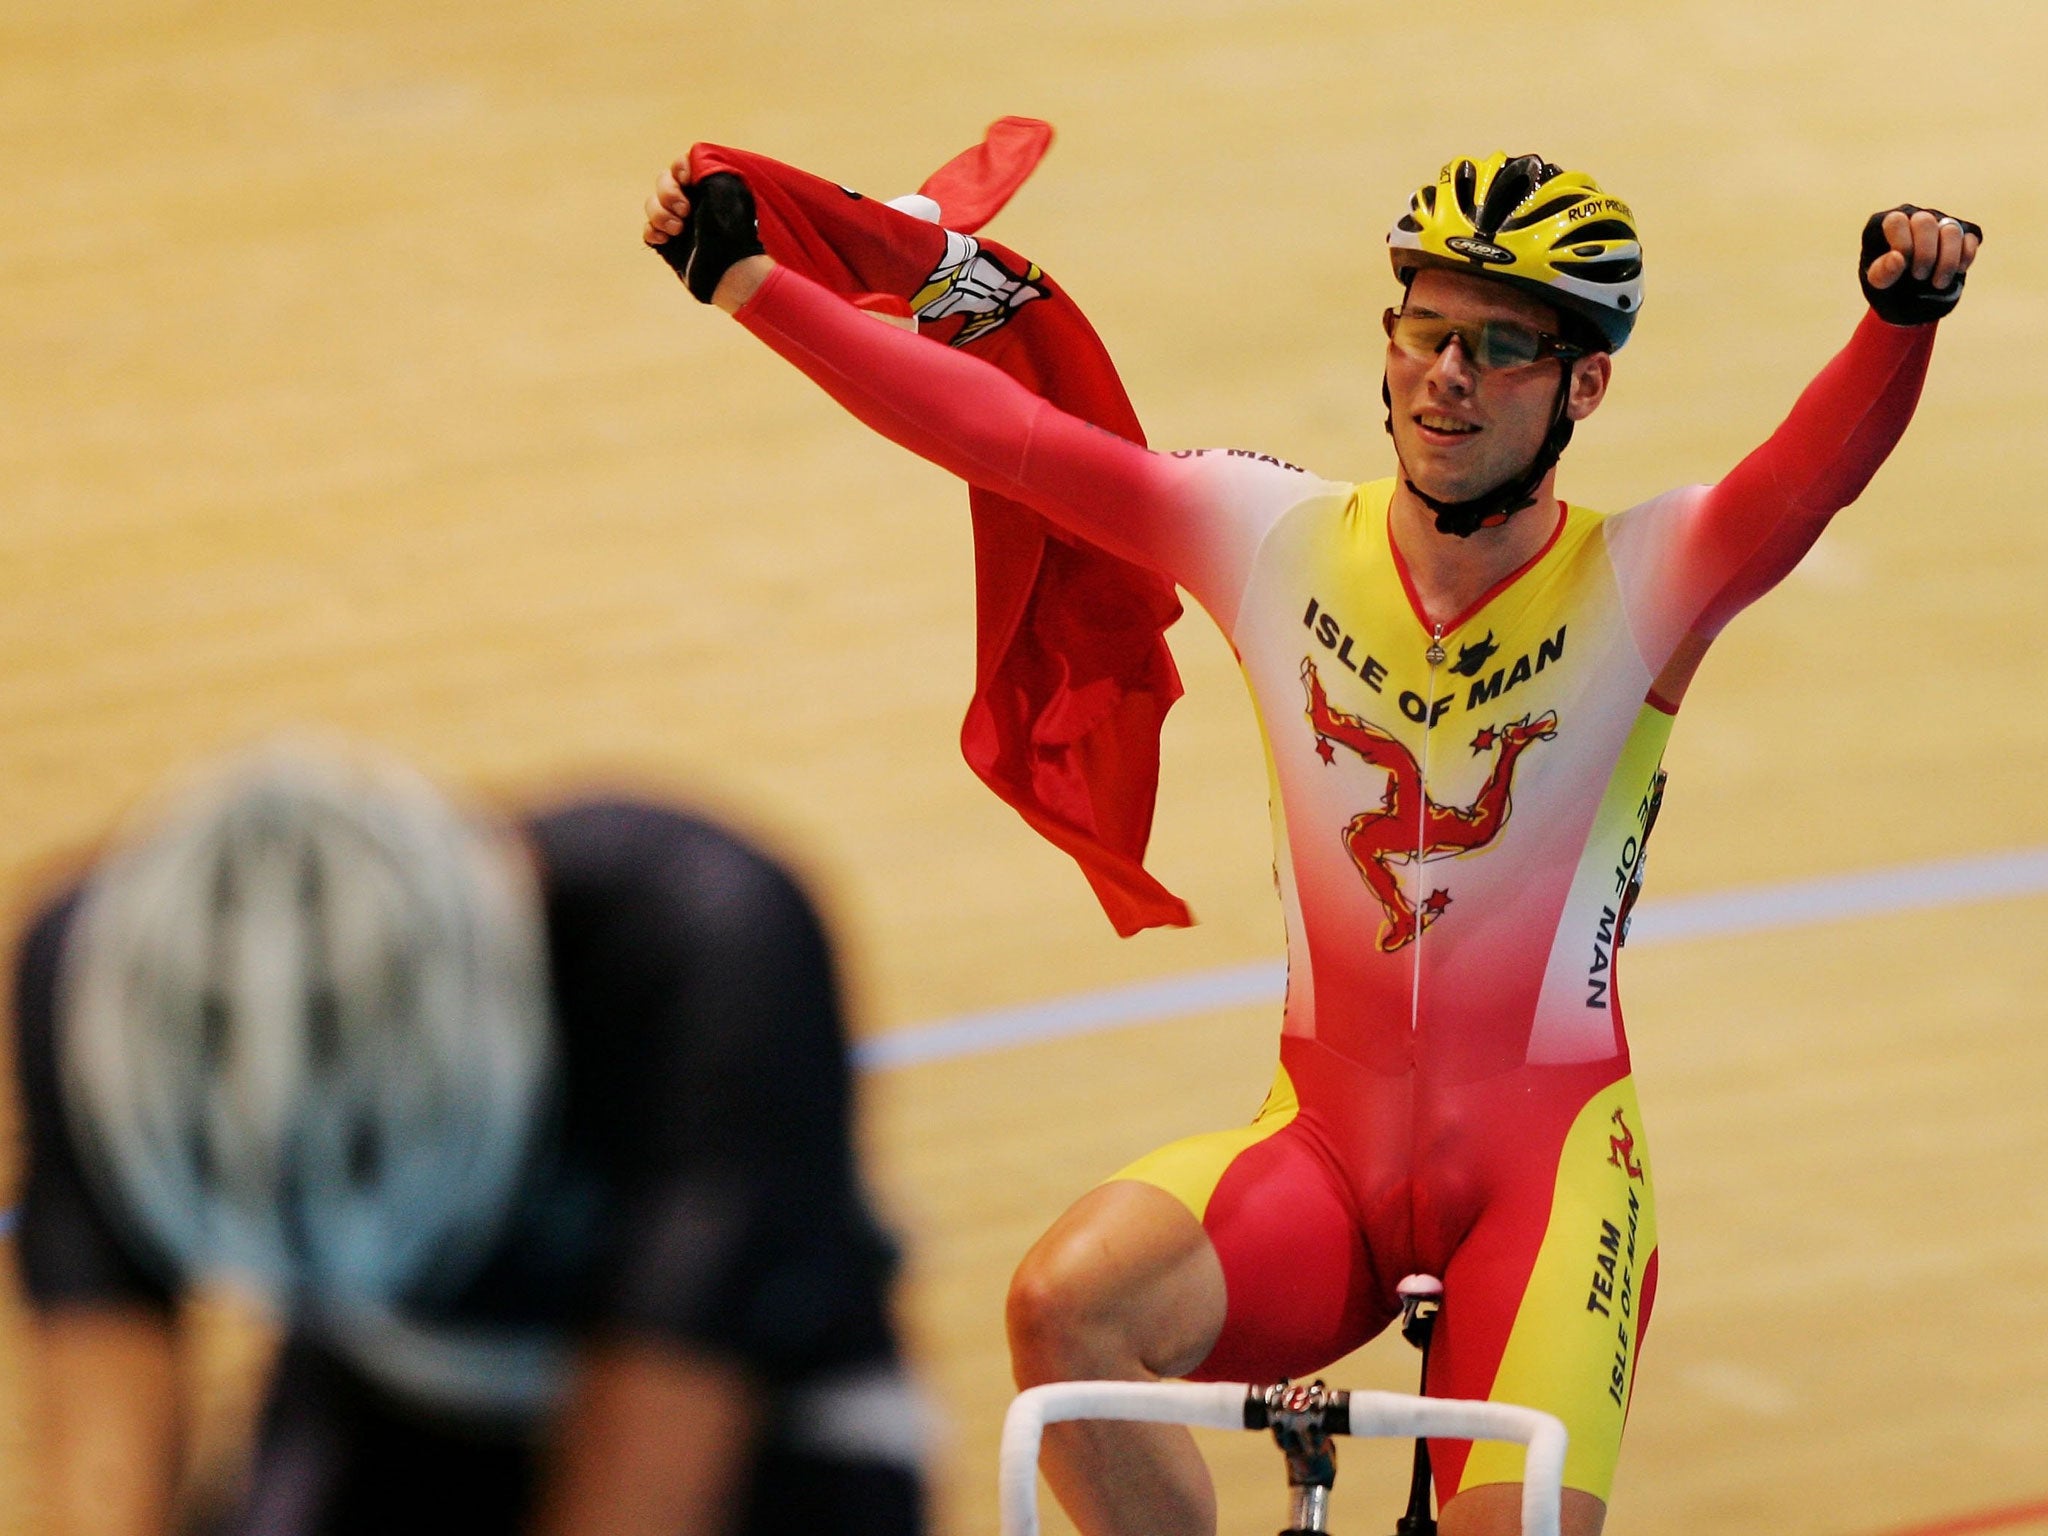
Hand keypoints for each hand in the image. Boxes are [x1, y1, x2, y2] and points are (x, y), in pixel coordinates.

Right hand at [642, 161, 771, 311]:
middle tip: (685, 211)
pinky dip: (653, 231)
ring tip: (678, 230)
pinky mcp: (668, 243)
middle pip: (662, 182)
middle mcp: (691, 201)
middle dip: (668, 194)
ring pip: (651, 204)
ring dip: (660, 214)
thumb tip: (691, 159)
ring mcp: (677, 222)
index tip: (688, 179)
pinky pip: (647, 229)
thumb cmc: (732, 229)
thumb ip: (706, 168)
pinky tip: (665, 239)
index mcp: (706, 187)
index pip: (681, 165)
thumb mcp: (725, 188)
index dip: (679, 169)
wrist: (728, 270)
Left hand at [1859, 205, 1981, 324]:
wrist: (1911, 299)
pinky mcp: (1963, 234)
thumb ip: (1882, 273)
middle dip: (1925, 254)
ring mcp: (1941, 224)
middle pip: (1925, 222)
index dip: (1902, 243)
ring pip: (1951, 230)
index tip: (1903, 265)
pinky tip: (1957, 272)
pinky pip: (1970, 238)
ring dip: (1947, 261)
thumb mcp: (1879, 284)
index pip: (1896, 221)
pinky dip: (1965, 257)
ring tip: (1938, 283)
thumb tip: (1898, 258)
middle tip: (1920, 276)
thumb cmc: (1890, 286)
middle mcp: (1915, 218)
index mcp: (1889, 226)